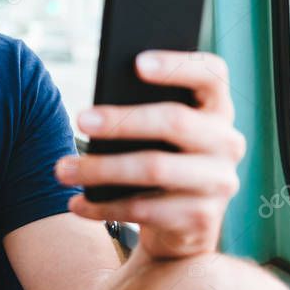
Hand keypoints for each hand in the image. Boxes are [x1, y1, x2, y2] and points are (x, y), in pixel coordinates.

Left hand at [54, 50, 244, 259]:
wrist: (182, 226)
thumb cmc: (161, 159)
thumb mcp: (160, 133)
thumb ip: (145, 110)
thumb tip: (97, 108)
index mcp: (218, 108)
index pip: (211, 74)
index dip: (177, 65)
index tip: (136, 63)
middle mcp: (227, 142)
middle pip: (176, 122)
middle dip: (122, 121)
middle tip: (80, 119)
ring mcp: (219, 182)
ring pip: (155, 169)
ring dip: (102, 169)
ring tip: (63, 169)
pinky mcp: (202, 219)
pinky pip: (145, 210)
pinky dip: (104, 206)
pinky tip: (77, 203)